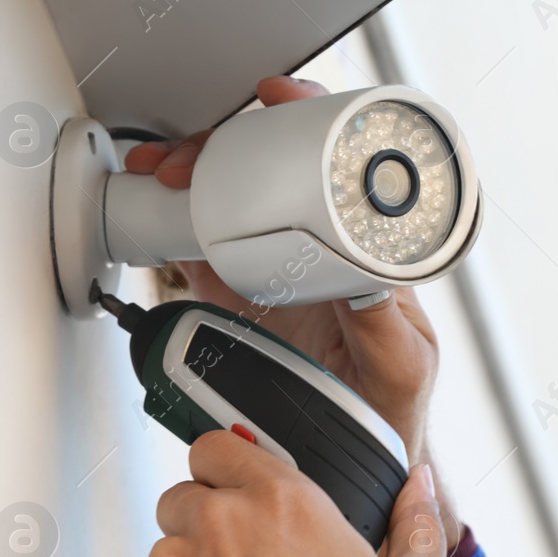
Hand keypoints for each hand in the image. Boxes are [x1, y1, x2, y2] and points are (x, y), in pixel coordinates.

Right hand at [126, 78, 445, 476]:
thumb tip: (362, 279)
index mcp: (364, 246)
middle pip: (268, 168)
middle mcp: (318, 244)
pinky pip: (201, 251)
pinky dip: (173, 229)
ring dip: (189, 180)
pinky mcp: (239, 297)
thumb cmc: (391, 403)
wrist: (352, 456)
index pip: (338, 160)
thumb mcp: (401, 363)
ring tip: (160, 176)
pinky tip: (156, 214)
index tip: (278, 100)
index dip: (308, 117)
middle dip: (220, 146)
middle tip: (187, 157)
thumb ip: (384, 324)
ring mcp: (275, 267)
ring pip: (228, 201)